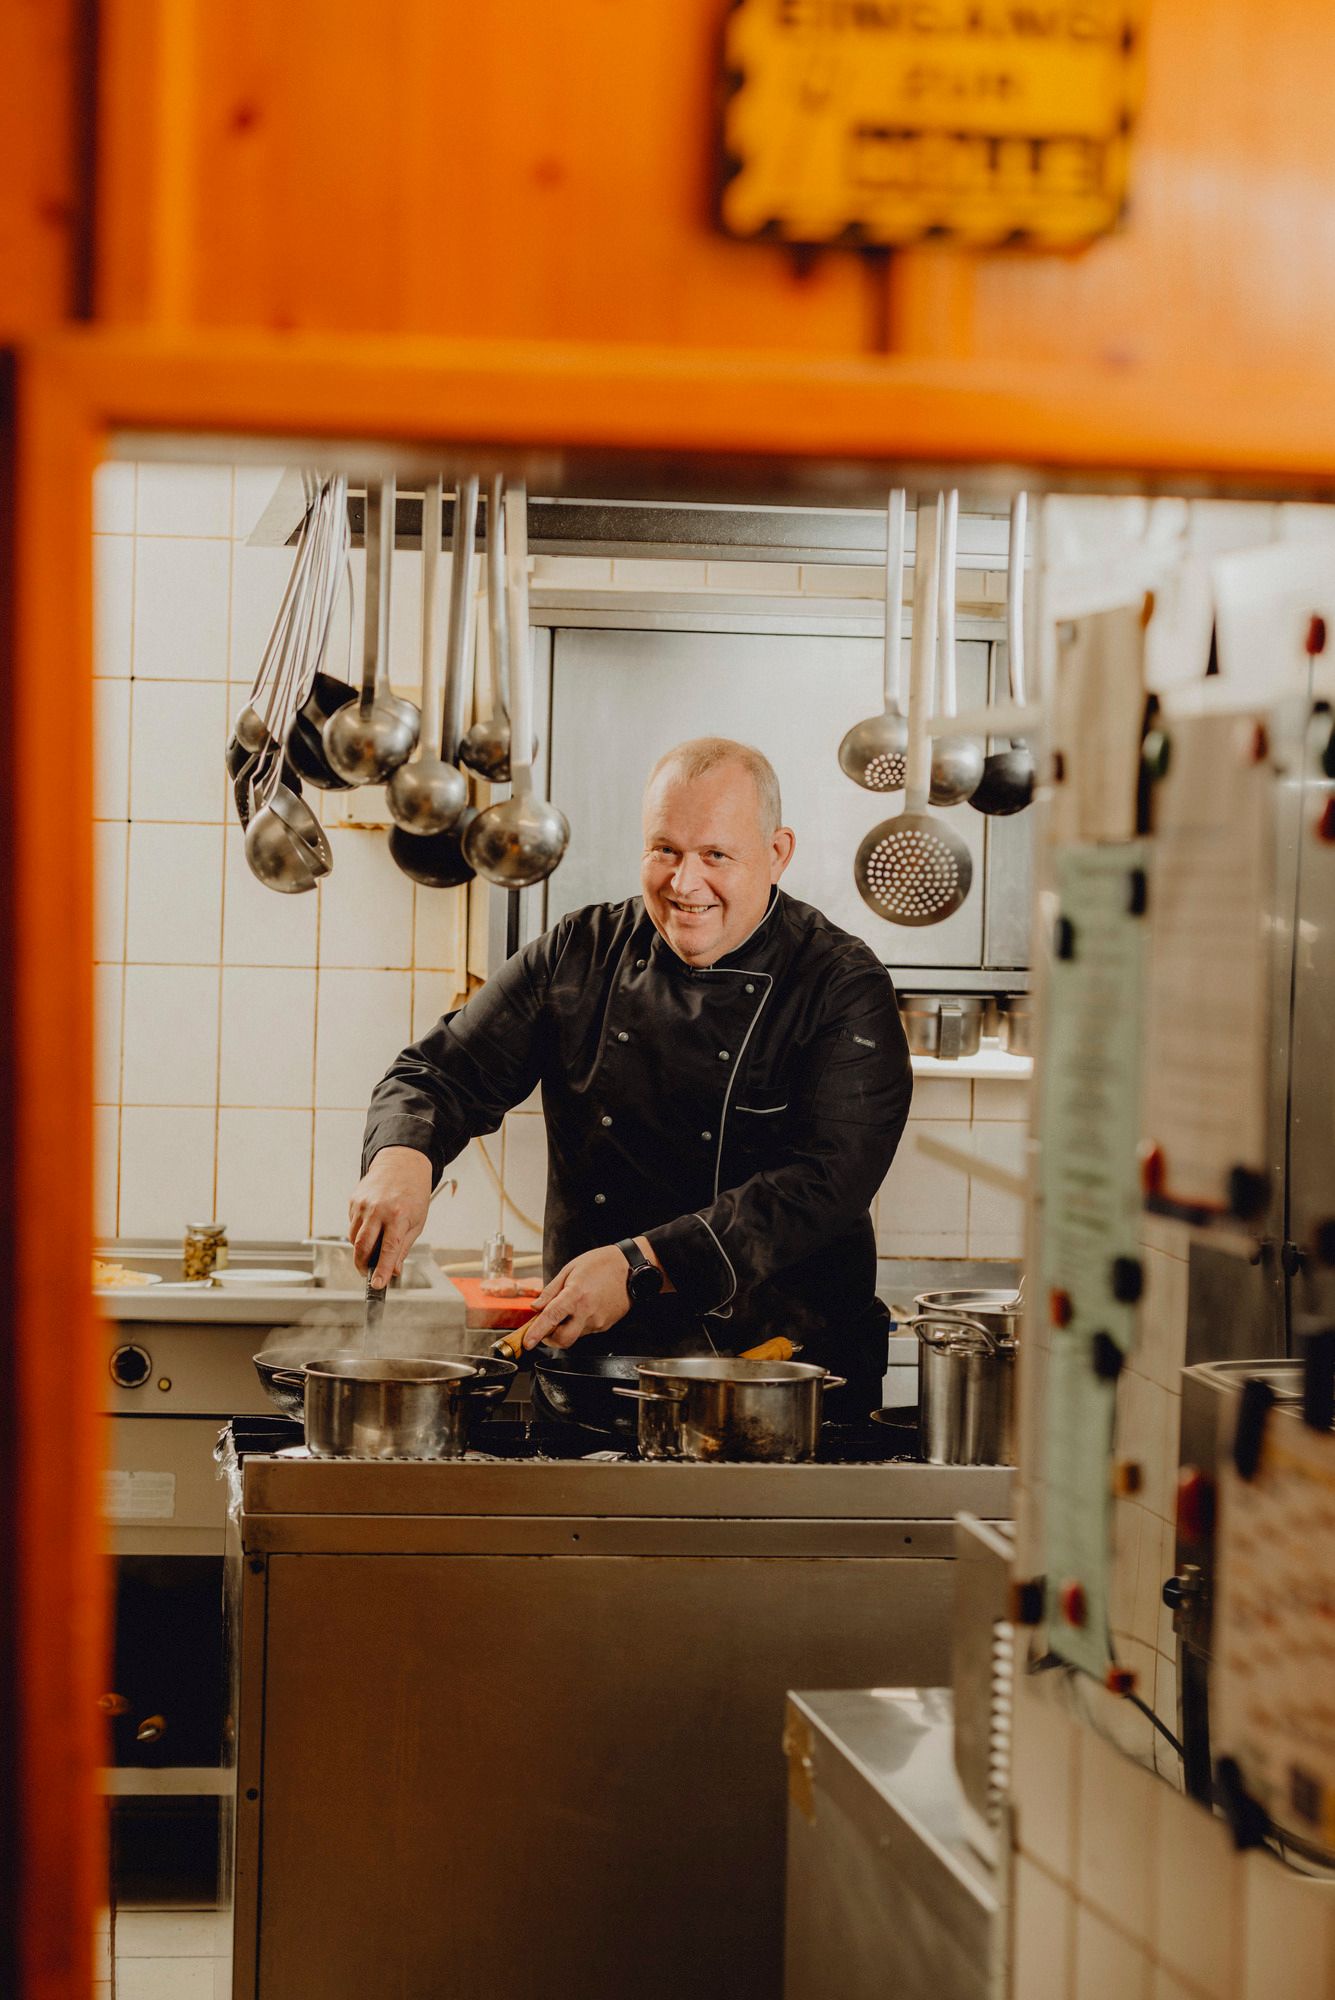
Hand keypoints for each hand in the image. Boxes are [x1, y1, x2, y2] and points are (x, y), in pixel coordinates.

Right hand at [348, 1147, 432, 1289]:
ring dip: (360, 1250)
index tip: (377, 1285)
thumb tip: (394, 1271)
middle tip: (368, 1273)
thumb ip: (403, 1248)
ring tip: (373, 1246)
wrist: (401, 1164)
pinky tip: (371, 1226)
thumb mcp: (417, 1222)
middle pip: (362, 1247)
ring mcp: (363, 1204)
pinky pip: (352, 1225)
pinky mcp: (353, 1201)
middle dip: (363, 1266)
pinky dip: (359, 1233)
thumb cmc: (413, 1193)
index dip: (382, 1270)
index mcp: (399, 1216)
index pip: (388, 1250)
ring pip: (354, 1238)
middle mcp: (378, 1210)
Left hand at [522, 1246, 633, 1350]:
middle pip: (563, 1340)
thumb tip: (536, 1307)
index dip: (537, 1332)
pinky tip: (583, 1308)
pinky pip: (585, 1331)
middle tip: (546, 1327)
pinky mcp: (605, 1326)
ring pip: (574, 1336)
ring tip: (570, 1309)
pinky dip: (578, 1324)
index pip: (551, 1319)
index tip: (527, 1342)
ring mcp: (598, 1321)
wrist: (631, 1268)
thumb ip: (551, 1291)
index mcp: (575, 1295)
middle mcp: (587, 1312)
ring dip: (565, 1329)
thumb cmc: (602, 1264)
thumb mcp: (570, 1269)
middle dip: (550, 1338)